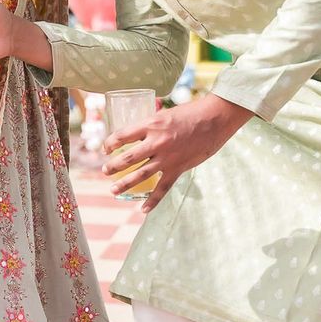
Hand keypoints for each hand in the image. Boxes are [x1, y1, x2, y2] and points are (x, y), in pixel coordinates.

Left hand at [103, 93, 251, 210]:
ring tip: (113, 190)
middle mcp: (156, 142)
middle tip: (105, 170)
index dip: (110, 143)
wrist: (215, 120)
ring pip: (141, 174)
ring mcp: (167, 158)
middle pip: (128, 158)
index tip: (106, 148)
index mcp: (151, 124)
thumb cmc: (191, 112)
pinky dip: (152, 201)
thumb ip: (153, 122)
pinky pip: (162, 188)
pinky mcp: (178, 169)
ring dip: (125, 183)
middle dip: (113, 166)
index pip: (122, 136)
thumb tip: (142, 125)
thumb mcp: (165, 113)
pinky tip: (143, 209)